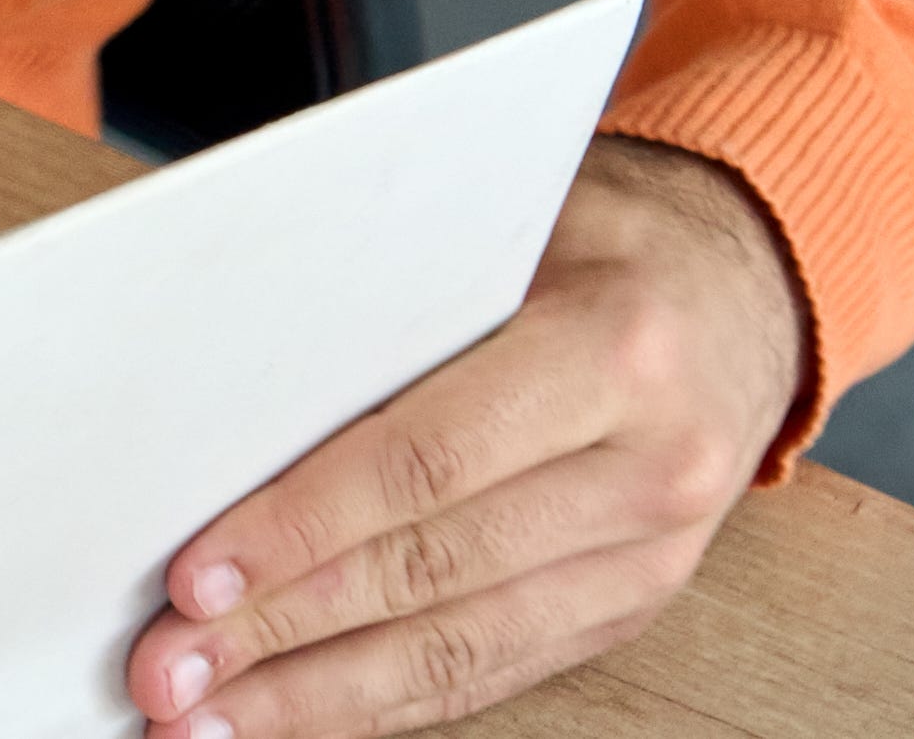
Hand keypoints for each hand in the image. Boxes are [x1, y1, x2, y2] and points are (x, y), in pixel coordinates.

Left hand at [128, 138, 808, 736]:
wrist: (747, 285)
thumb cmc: (597, 235)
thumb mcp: (503, 223)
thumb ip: (388, 296)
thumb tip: (219, 385)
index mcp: (612, 347)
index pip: (428, 459)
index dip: (303, 527)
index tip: (195, 579)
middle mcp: (649, 465)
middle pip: (433, 570)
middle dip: (285, 631)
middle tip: (166, 672)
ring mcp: (653, 553)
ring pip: (465, 647)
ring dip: (322, 697)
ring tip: (209, 721)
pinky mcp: (635, 604)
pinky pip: (501, 669)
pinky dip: (392, 702)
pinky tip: (304, 717)